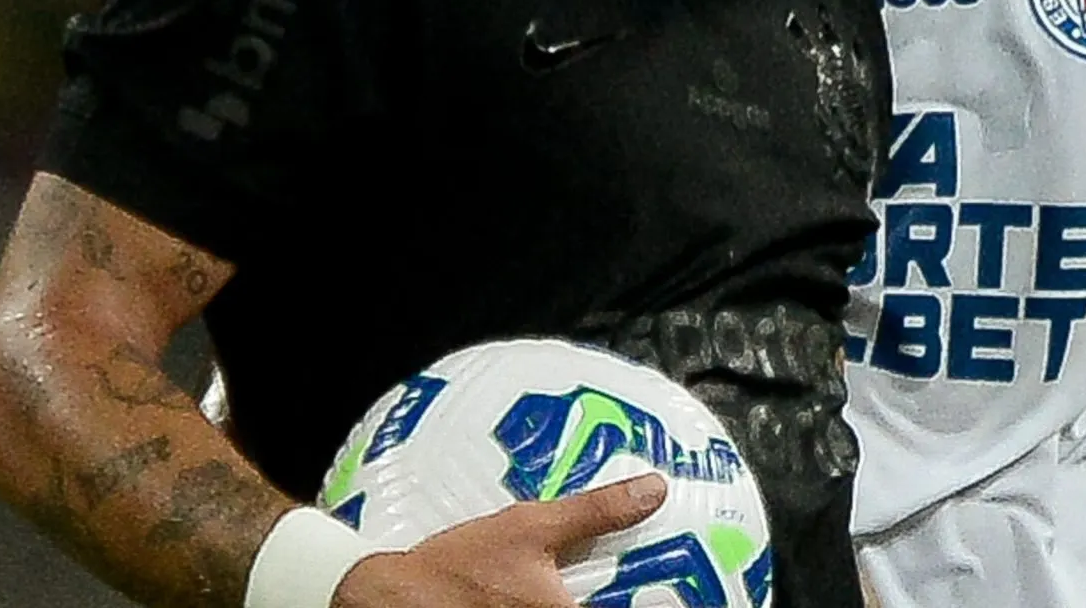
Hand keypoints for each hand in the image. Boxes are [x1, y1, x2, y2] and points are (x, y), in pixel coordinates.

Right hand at [331, 475, 668, 607]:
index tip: (693, 592)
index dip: (662, 603)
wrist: (391, 602)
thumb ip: (597, 511)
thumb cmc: (462, 566)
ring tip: (613, 586)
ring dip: (587, 601)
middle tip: (656, 584)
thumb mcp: (531, 528)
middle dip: (629, 600)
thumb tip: (654, 488)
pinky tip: (558, 594)